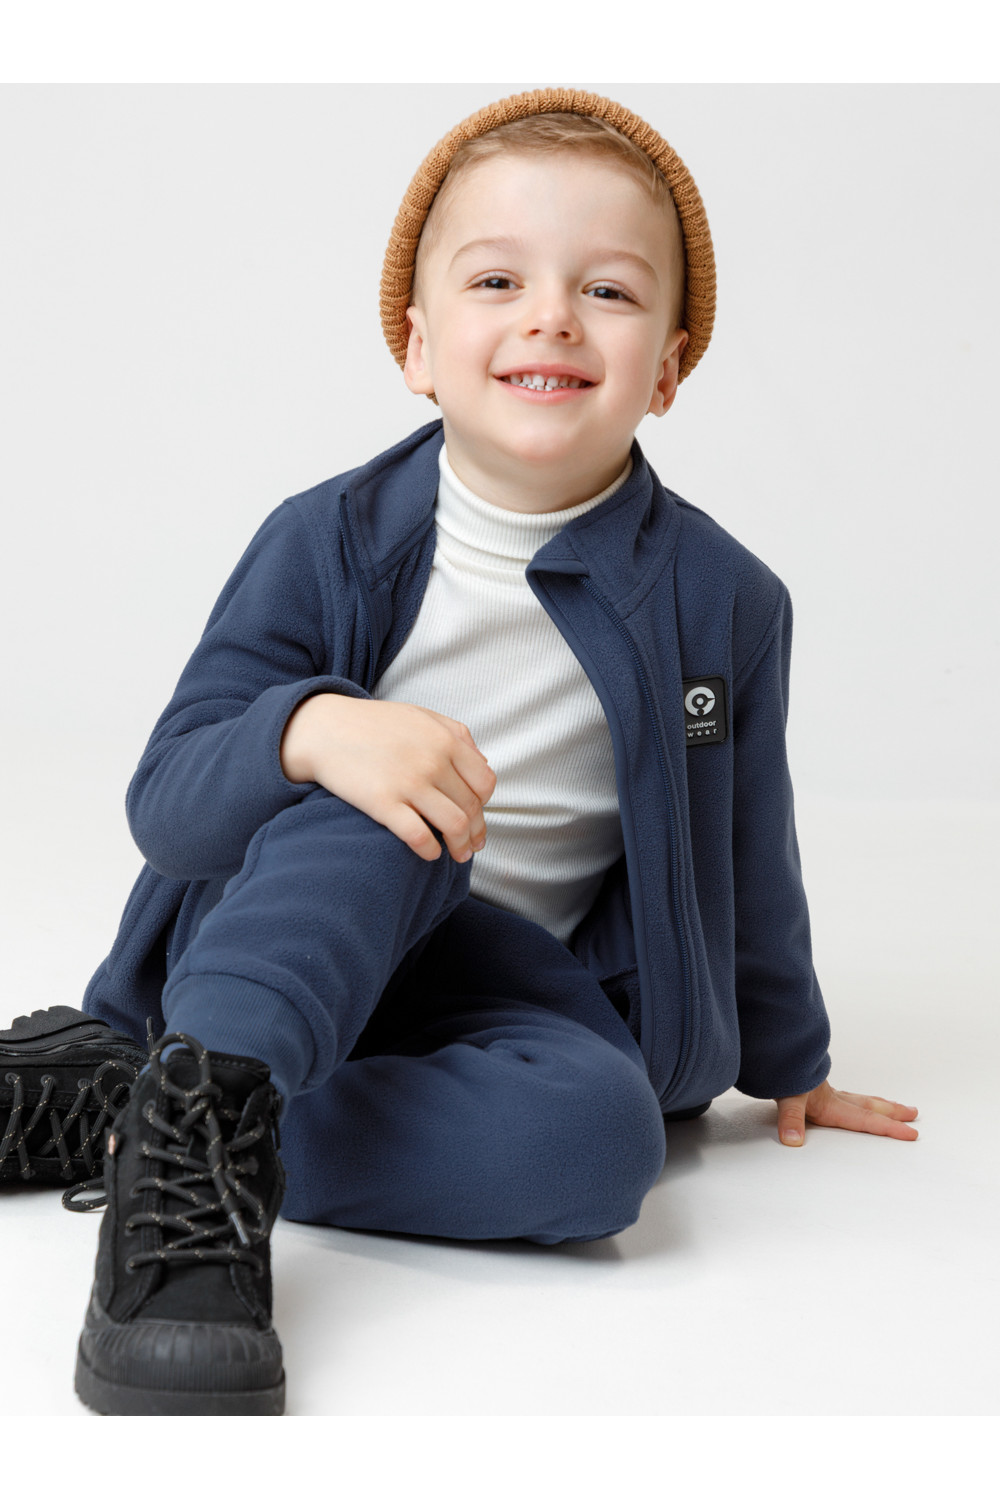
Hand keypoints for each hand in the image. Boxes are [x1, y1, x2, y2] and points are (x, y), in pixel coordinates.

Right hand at [279, 693, 496, 863]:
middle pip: (471, 807)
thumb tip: (483, 763)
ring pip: (454, 825)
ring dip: (461, 847)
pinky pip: (419, 836)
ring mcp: (408, 783)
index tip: (476, 815)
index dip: (485, 804)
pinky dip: (430, 851)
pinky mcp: (383, 803)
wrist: (325, 729)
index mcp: (446, 740)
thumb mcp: (421, 716)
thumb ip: (457, 734)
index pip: (485, 782)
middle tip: (472, 844)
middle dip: (476, 832)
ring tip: (459, 855)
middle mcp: (433, 761)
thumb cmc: (374, 724)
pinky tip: (430, 853)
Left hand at [774, 1078, 918, 1145]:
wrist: (771, 1045)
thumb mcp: (786, 1094)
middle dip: (892, 1112)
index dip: (889, 1127)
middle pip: (869, 1105)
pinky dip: (855, 1098)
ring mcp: (823, 1090)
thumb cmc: (780, 1070)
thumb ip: (791, 1118)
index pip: (866, 1119)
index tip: (912, 1133)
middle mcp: (831, 1097)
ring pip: (858, 1098)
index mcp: (830, 1104)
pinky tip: (850, 1099)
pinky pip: (842, 1094)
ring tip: (893, 1105)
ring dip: (877, 1103)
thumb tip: (793, 1139)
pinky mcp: (813, 1085)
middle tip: (913, 1113)